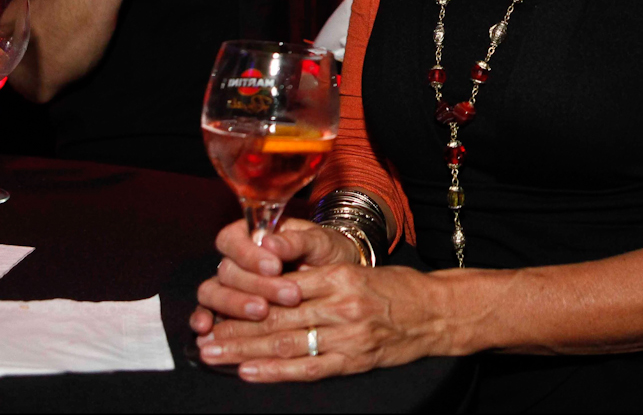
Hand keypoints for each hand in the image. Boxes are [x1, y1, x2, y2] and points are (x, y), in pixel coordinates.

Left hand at [191, 220, 448, 380]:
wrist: (437, 310)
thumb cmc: (394, 288)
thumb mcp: (355, 271)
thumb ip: (316, 278)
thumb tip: (271, 284)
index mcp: (337, 275)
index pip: (281, 286)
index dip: (245, 297)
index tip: (216, 305)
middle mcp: (341, 302)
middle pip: (278, 316)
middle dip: (236, 327)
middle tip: (205, 336)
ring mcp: (349, 334)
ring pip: (288, 342)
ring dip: (247, 350)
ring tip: (216, 354)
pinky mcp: (356, 359)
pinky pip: (310, 367)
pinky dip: (277, 371)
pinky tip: (251, 372)